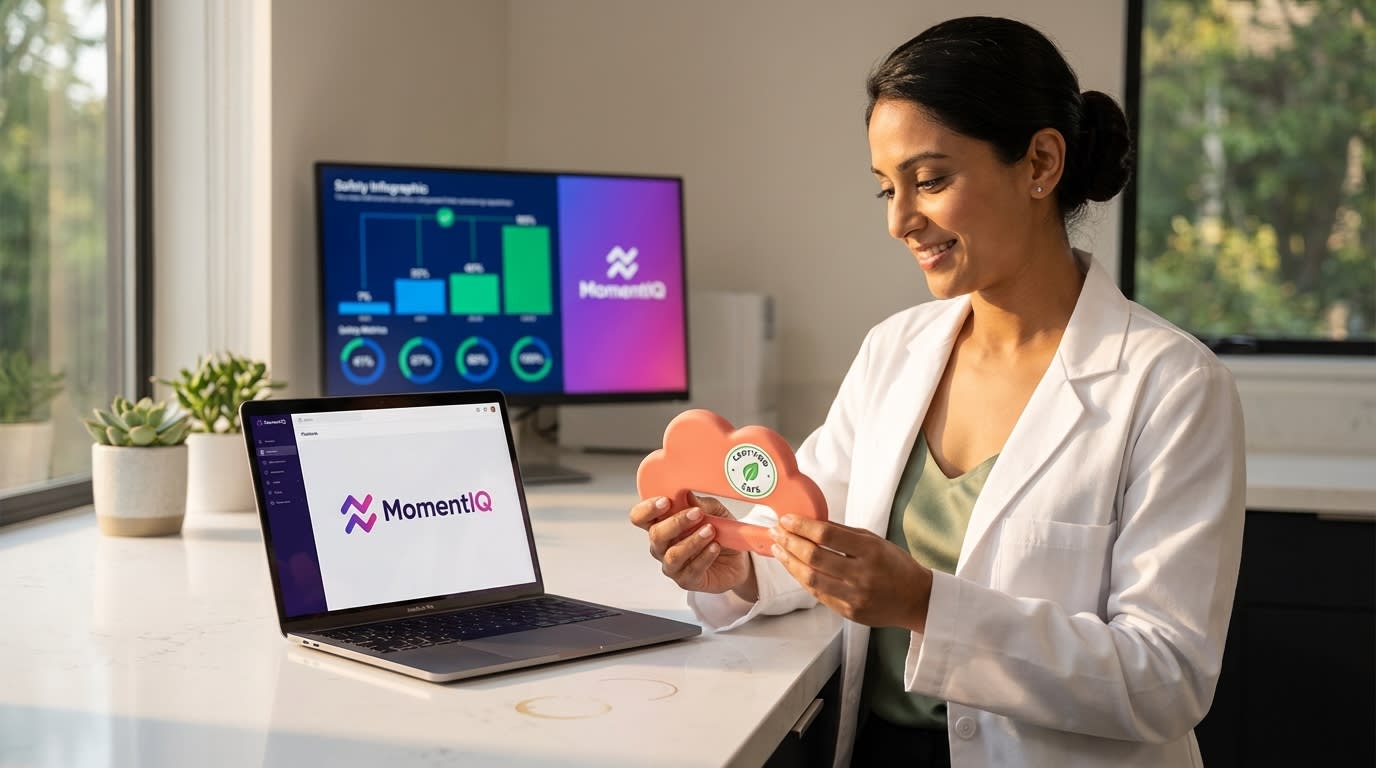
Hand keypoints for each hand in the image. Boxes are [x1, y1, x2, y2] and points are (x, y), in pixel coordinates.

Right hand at [629, 492, 755, 597]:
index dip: (647, 509)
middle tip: (698, 514)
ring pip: (673, 555)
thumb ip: (701, 504)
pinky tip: (715, 547)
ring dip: (693, 541)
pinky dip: (705, 556)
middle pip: (655, 535)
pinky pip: (691, 570)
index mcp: (661, 524)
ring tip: (710, 531)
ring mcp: (672, 565)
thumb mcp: (714, 511)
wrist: (737, 558)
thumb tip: (687, 495)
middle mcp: (661, 546)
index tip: (666, 501)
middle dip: (677, 522)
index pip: (640, 517)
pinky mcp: (686, 580)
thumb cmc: (720, 531)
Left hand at [770, 514, 932, 630]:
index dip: (802, 526)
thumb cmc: (896, 566)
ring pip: (811, 579)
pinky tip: (793, 567)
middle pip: (814, 557)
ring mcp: (855, 597)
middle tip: (776, 532)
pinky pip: (818, 594)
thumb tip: (812, 522)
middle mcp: (862, 575)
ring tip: (778, 549)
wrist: (916, 600)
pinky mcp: (849, 612)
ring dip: (789, 562)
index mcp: (871, 551)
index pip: (827, 535)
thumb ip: (844, 533)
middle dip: (790, 542)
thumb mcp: (875, 541)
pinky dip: (802, 579)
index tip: (786, 519)